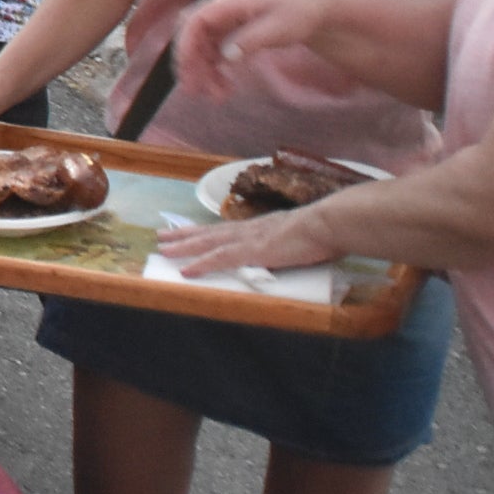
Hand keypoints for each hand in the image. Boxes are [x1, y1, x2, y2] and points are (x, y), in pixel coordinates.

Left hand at [154, 207, 345, 276]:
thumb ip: (288, 245)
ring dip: (184, 246)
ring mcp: (249, 239)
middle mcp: (249, 230)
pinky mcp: (253, 251)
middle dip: (184, 235)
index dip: (204, 231)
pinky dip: (201, 263)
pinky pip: (220, 258)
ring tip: (163, 249)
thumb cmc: (323, 232)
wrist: (331, 224)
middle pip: (209, 232)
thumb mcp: (299, 238)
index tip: (186, 231)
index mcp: (260, 228)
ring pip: (208, 242)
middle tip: (162, 237)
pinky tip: (186, 269)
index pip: (225, 229)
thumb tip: (288, 252)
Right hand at [172, 0, 329, 100]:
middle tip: (195, 91)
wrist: (313, 11)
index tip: (187, 70)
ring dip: (203, 72)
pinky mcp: (228, 32)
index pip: (195, 21)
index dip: (186, 45)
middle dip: (190, 63)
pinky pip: (212, 53)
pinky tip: (225, 86)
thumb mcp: (277, 29)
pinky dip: (214, 70)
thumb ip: (250, 40)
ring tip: (218, 97)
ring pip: (200, 47)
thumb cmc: (297, 15)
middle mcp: (220, 9)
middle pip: (191, 34)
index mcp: (228, 2)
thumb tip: (225, 55)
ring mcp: (223, 21)